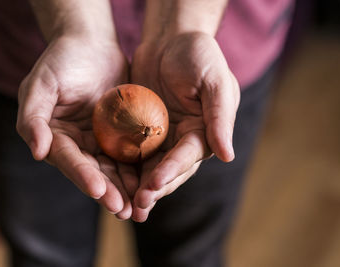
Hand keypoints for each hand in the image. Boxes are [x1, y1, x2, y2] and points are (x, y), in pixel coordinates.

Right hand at [16, 36, 133, 218]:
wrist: (90, 43)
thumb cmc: (61, 60)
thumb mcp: (41, 84)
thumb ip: (33, 118)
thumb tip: (37, 152)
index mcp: (54, 136)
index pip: (68, 160)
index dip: (82, 176)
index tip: (97, 190)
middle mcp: (76, 144)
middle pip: (92, 171)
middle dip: (107, 191)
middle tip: (122, 209)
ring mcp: (99, 140)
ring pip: (112, 169)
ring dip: (124, 188)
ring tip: (138, 205)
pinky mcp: (120, 134)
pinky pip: (129, 154)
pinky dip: (138, 169)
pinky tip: (150, 182)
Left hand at [130, 32, 239, 221]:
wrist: (171, 38)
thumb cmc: (198, 55)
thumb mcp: (214, 81)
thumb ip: (220, 117)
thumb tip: (227, 156)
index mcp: (204, 132)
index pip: (187, 157)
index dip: (172, 171)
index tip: (154, 184)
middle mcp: (183, 139)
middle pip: (169, 170)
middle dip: (154, 189)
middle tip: (138, 207)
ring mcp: (161, 136)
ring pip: (150, 167)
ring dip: (139, 188)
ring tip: (126, 207)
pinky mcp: (142, 130)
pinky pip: (133, 151)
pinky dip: (125, 168)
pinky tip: (112, 182)